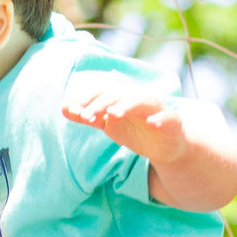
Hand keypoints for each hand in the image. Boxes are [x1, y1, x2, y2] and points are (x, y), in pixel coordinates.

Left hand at [62, 75, 188, 167]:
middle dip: (101, 103)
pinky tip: (151, 123)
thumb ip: (89, 116)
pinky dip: (160, 119)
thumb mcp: (108, 124)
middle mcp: (138, 98)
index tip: (73, 110)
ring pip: (142, 101)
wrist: (164, 146)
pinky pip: (167, 117)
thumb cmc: (134, 129)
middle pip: (119, 94)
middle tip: (86, 116)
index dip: (88, 98)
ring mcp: (156, 109)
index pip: (103, 90)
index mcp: (122, 96)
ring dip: (127, 105)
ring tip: (113, 114)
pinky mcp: (172, 122)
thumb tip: (65, 108)